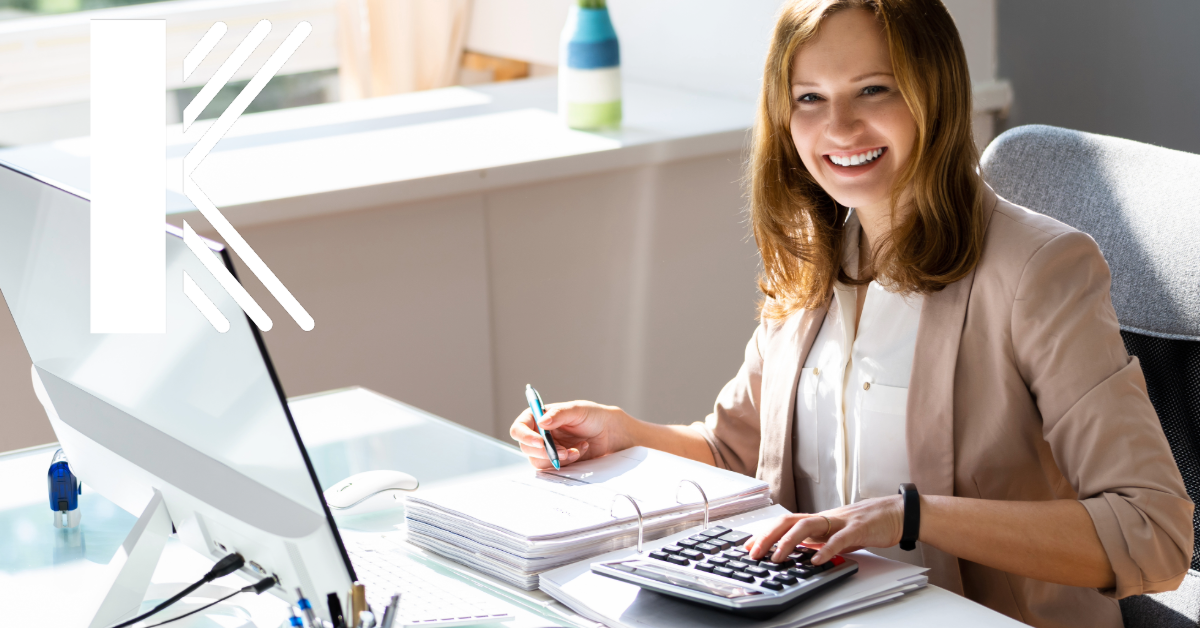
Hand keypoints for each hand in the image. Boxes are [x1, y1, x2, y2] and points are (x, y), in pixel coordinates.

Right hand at [509, 400, 632, 468]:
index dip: (525, 436)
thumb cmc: (592, 416)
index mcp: (538, 417)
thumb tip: (541, 422)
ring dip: (557, 458)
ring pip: (539, 461)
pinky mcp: (556, 461)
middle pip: (526, 448)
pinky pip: (553, 467)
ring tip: (577, 450)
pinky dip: (567, 462)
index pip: (519, 428)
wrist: (608, 433)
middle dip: (545, 452)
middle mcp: (539, 434)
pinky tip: (580, 451)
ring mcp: (546, 449)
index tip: (540, 442)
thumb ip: (559, 414)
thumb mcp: (577, 410)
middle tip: (563, 452)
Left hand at [745, 495, 905, 564]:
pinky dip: (825, 549)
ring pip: (808, 526)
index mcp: (819, 519)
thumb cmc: (868, 523)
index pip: (785, 522)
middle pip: (789, 521)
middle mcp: (826, 517)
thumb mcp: (837, 533)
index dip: (765, 533)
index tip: (748, 545)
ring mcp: (841, 521)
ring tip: (777, 557)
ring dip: (789, 542)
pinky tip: (815, 560)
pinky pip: (839, 538)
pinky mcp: (858, 528)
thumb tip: (798, 550)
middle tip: (754, 553)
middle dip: (768, 536)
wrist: (897, 513)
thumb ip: (818, 539)